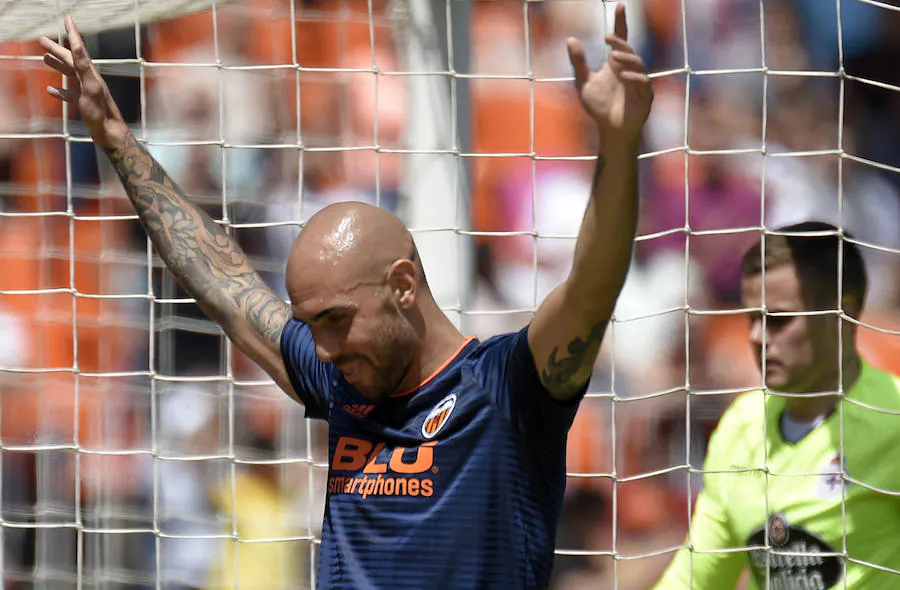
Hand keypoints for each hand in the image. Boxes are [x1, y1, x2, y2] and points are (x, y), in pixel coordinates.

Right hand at [39, 16, 127, 150]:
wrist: (111, 134)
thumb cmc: (101, 113)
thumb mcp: (91, 87)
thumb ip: (84, 67)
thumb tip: (77, 47)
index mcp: (91, 74)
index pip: (79, 50)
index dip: (73, 33)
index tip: (68, 19)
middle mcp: (90, 80)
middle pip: (71, 61)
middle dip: (57, 49)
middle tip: (41, 40)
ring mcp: (87, 92)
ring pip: (70, 75)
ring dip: (57, 65)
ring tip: (44, 58)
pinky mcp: (85, 105)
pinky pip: (70, 95)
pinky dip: (60, 91)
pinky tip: (50, 90)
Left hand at [567, 3, 652, 143]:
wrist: (609, 130)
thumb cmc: (599, 106)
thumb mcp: (584, 82)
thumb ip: (579, 62)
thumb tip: (570, 39)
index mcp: (616, 63)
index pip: (621, 37)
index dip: (621, 22)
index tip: (620, 5)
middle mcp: (630, 69)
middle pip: (628, 49)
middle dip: (619, 42)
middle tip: (607, 39)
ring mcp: (639, 81)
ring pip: (638, 64)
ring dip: (626, 58)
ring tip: (612, 58)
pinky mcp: (645, 96)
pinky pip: (643, 82)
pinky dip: (634, 77)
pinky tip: (623, 76)